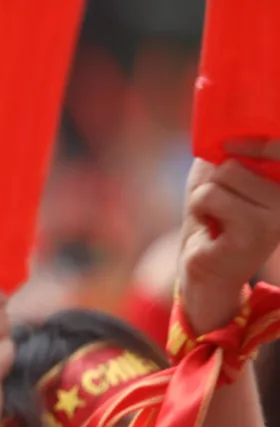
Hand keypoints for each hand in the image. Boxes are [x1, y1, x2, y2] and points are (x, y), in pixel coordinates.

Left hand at [180, 152, 279, 332]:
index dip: (253, 142)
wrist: (203, 268)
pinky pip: (209, 197)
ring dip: (205, 197)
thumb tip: (224, 113)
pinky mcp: (254, 233)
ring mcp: (277, 218)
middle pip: (235, 161)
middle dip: (214, 182)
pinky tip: (211, 229)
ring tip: (215, 217)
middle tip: (220, 207)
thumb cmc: (212, 217)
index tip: (232, 150)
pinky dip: (199, 209)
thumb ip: (230, 146)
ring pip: (222, 176)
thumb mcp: (221, 174)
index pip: (275, 144)